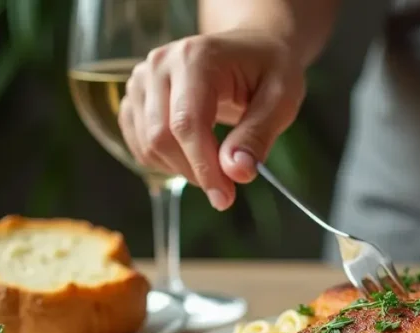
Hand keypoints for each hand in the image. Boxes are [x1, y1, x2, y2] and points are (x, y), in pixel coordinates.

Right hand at [119, 30, 304, 209]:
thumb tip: (236, 172)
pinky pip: (138, 142)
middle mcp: (161, 64)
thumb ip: (258, 135)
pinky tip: (192, 157)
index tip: (224, 197)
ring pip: (148, 144)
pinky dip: (164, 161)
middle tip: (226, 189)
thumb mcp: (282, 99)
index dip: (204, 167)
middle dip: (194, 171)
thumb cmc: (270, 70)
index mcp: (197, 58)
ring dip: (181, 169)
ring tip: (215, 165)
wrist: (252, 48)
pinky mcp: (137, 96)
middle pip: (162, 136)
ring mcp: (143, 79)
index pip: (187, 123)